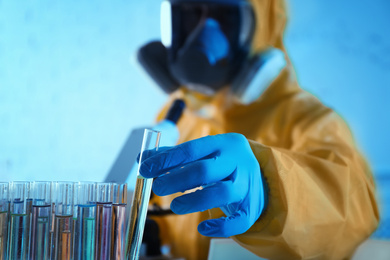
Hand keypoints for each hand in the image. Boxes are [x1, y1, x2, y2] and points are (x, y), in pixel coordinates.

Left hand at [140, 133, 266, 236]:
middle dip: (177, 180)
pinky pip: (238, 220)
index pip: (192, 149)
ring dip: (194, 201)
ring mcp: (247, 185)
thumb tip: (142, 158)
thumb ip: (173, 155)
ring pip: (222, 193)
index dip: (167, 160)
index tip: (146, 169)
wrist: (259, 176)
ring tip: (174, 207)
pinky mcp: (251, 208)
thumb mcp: (204, 154)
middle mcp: (238, 161)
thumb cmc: (222, 163)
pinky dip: (221, 226)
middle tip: (157, 188)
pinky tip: (203, 228)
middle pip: (205, 170)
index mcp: (224, 143)